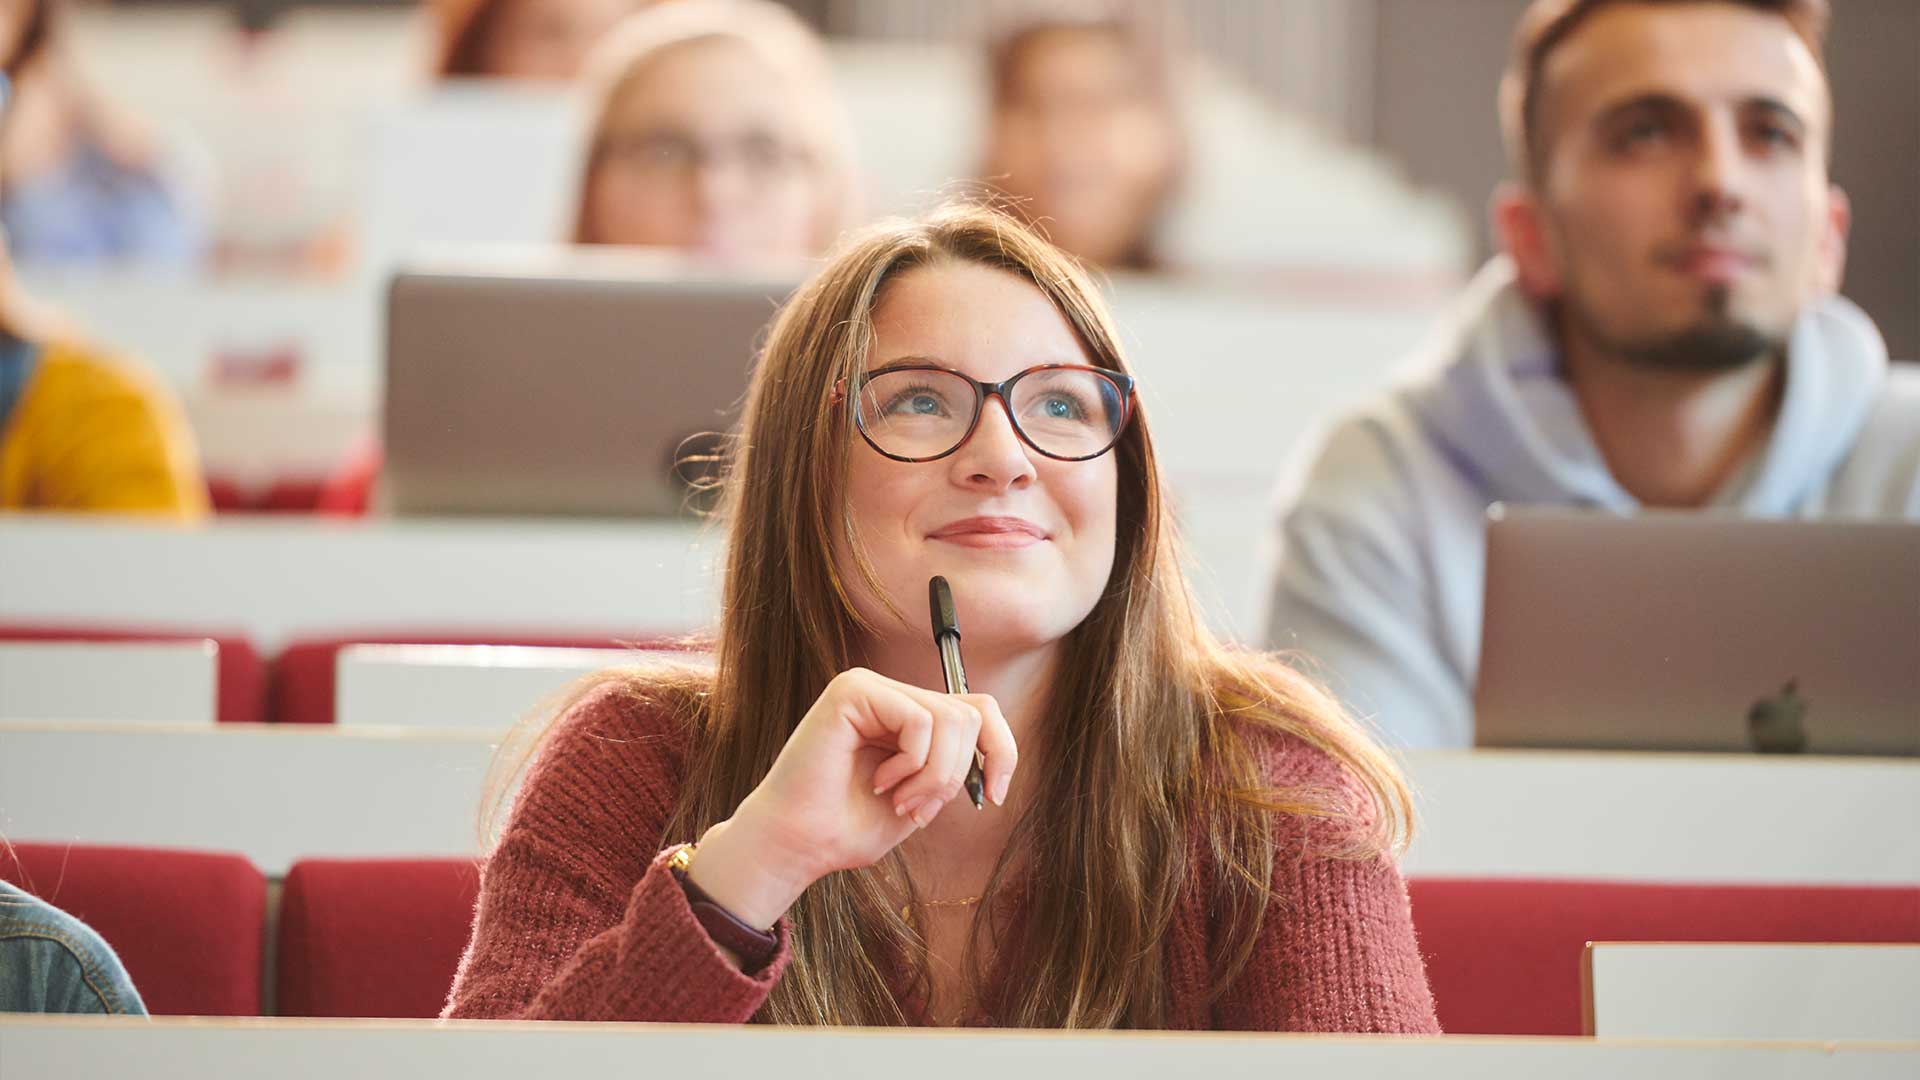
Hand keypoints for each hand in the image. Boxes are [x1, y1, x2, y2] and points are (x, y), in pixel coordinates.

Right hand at [684, 668, 1017, 929]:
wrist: (797, 845)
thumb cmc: (847, 828)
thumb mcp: (921, 798)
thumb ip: (952, 767)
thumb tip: (992, 753)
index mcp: (905, 715)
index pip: (979, 711)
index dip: (1001, 751)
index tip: (995, 795)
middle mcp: (889, 693)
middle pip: (971, 715)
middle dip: (955, 774)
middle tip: (917, 809)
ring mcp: (870, 687)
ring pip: (951, 719)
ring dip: (934, 775)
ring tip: (898, 799)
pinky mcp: (853, 690)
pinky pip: (920, 720)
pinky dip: (912, 763)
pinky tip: (880, 782)